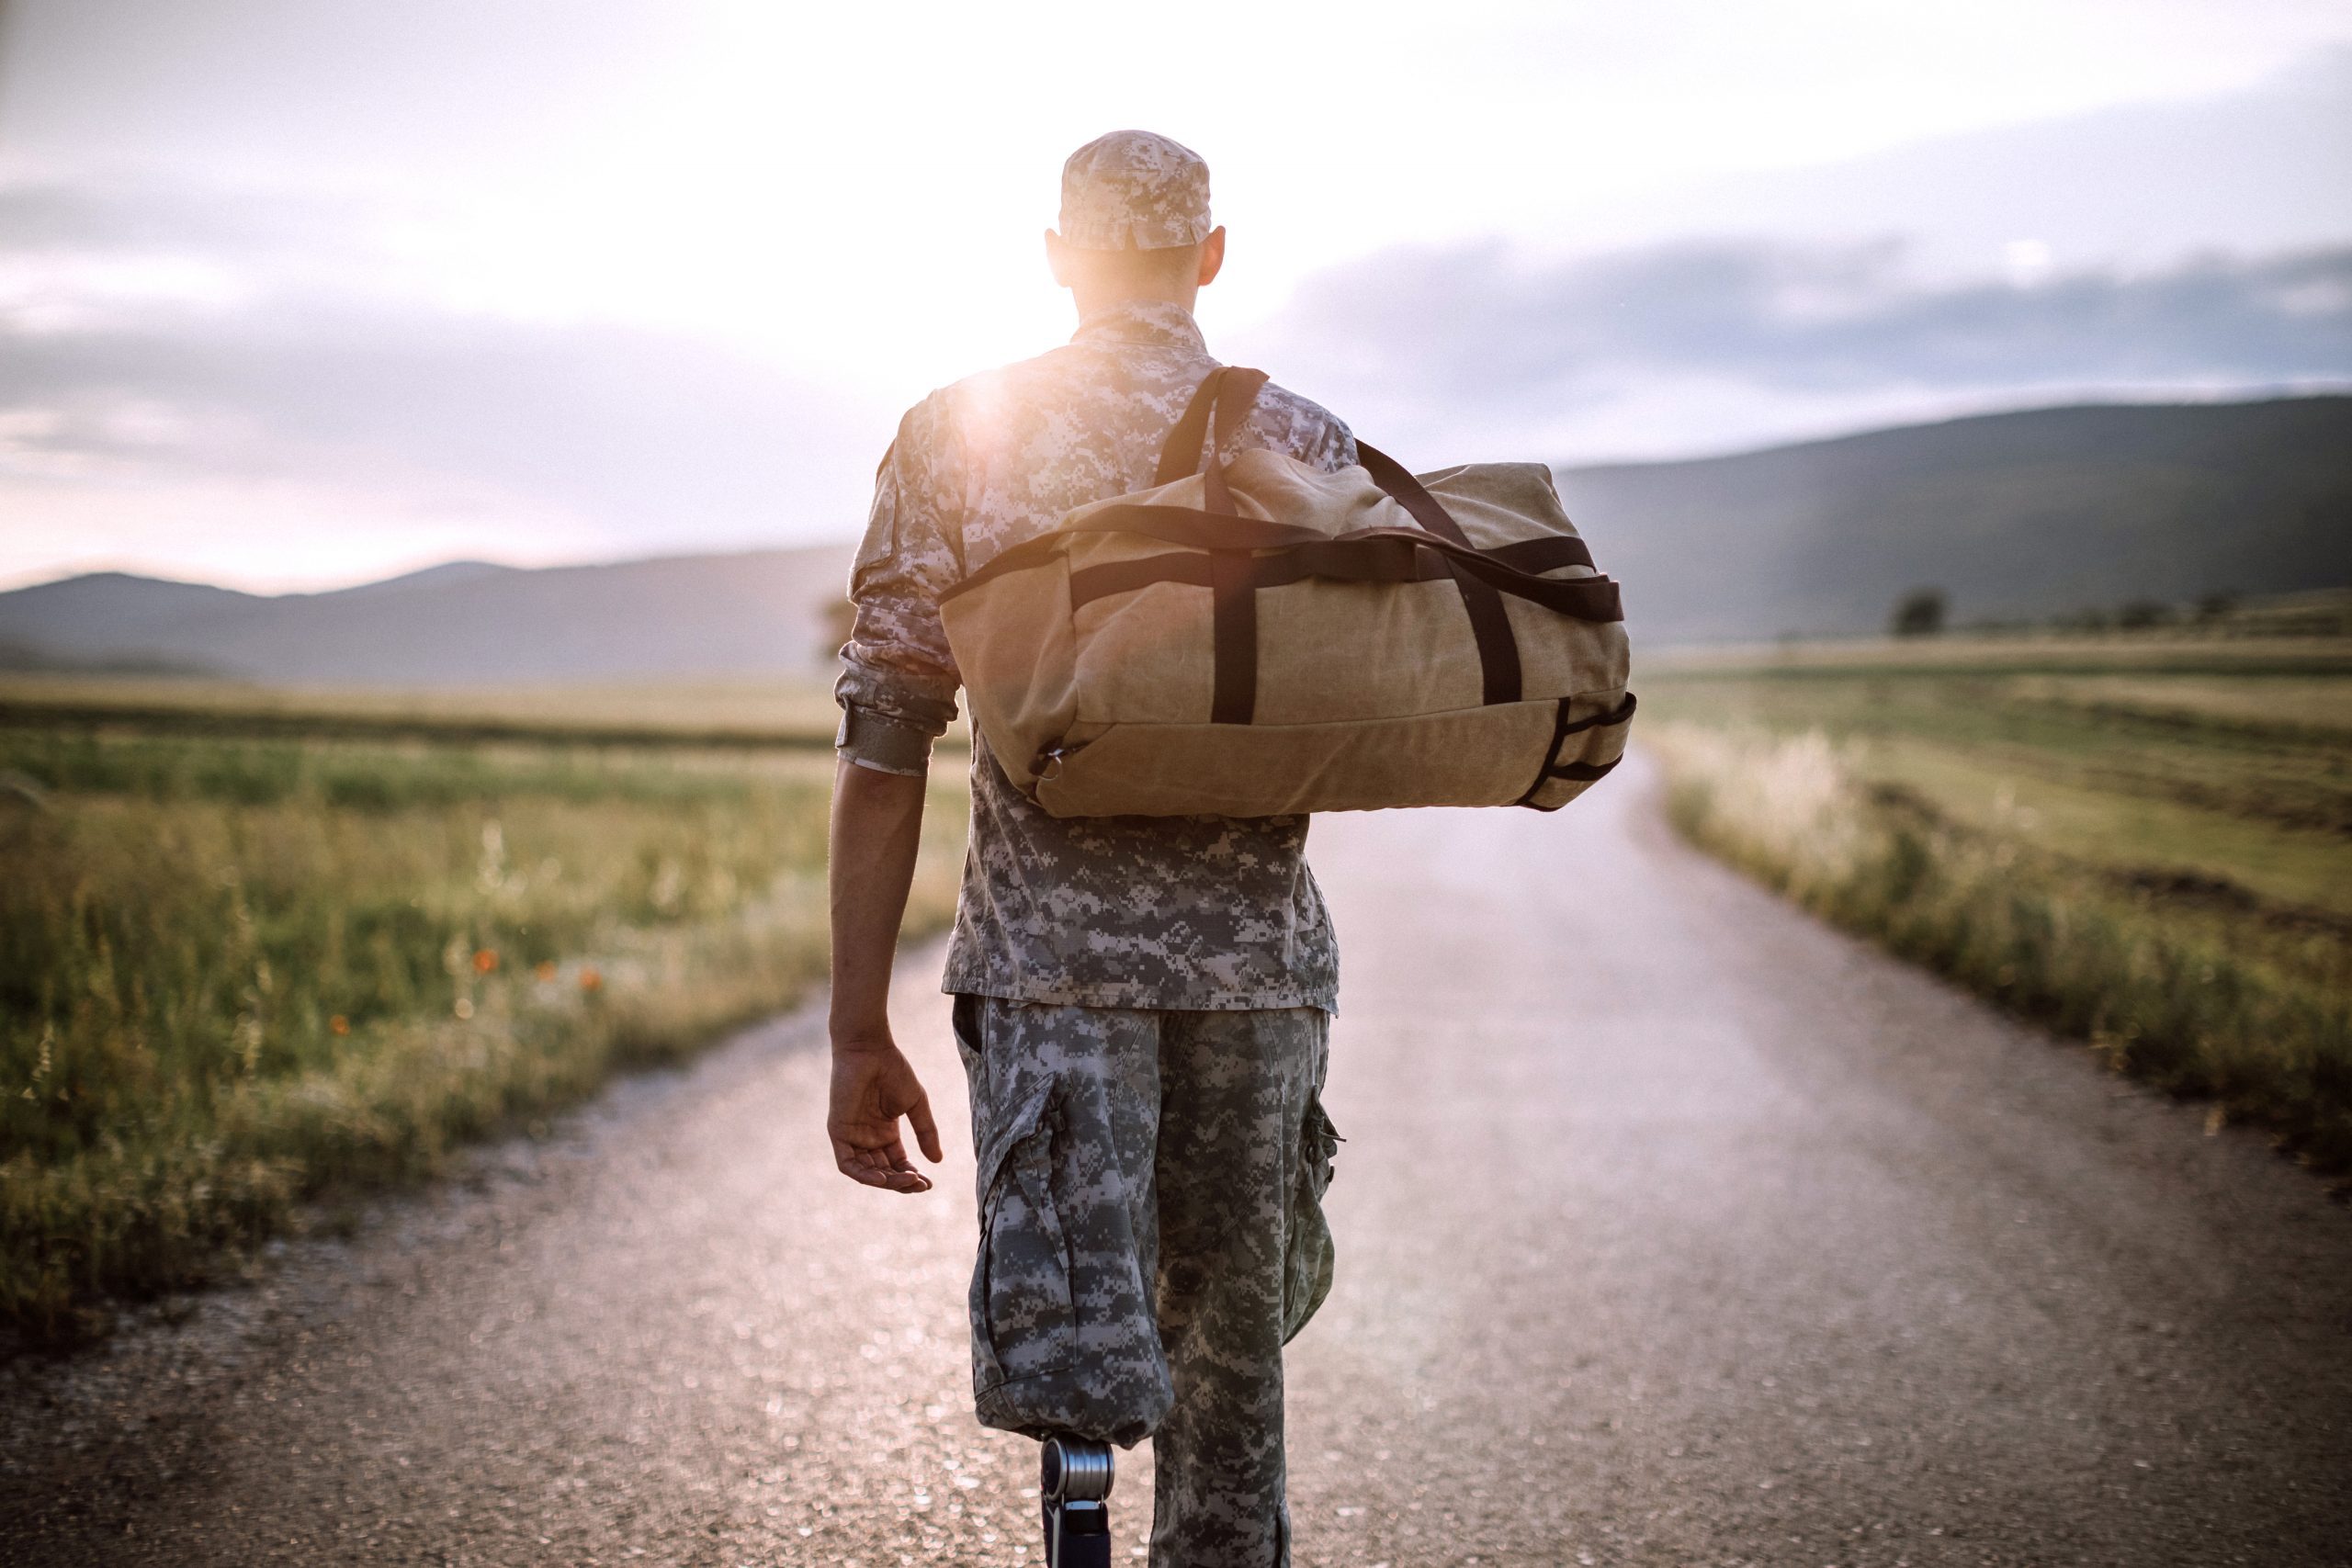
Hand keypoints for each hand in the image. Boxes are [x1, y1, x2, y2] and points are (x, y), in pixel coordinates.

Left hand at [826, 1035, 943, 1193]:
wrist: (870, 1049)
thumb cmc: (893, 1071)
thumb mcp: (916, 1105)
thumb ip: (926, 1132)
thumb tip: (937, 1161)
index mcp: (885, 1132)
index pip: (897, 1164)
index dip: (911, 1176)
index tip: (928, 1183)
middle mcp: (868, 1138)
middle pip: (883, 1172)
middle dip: (901, 1182)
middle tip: (920, 1183)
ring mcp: (852, 1136)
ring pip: (867, 1172)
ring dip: (886, 1182)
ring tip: (907, 1180)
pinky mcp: (838, 1132)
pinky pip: (848, 1164)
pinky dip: (864, 1175)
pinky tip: (883, 1178)